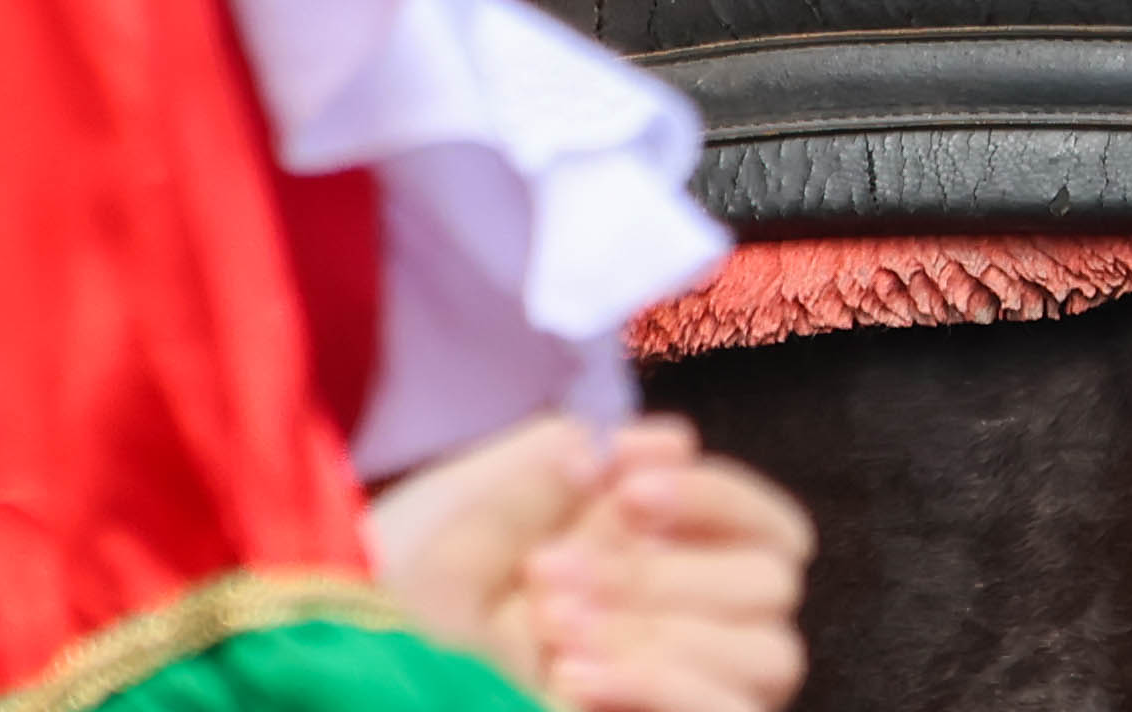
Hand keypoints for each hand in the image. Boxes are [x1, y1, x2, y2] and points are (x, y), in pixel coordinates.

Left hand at [369, 412, 810, 711]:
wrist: (357, 695)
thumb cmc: (390, 633)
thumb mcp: (452, 535)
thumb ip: (535, 479)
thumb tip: (606, 447)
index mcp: (646, 572)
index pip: (767, 526)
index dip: (715, 491)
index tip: (629, 475)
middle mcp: (679, 635)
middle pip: (774, 580)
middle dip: (666, 562)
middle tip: (556, 570)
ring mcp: (679, 693)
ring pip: (770, 650)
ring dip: (662, 626)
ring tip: (556, 628)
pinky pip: (730, 709)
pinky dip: (657, 682)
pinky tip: (572, 675)